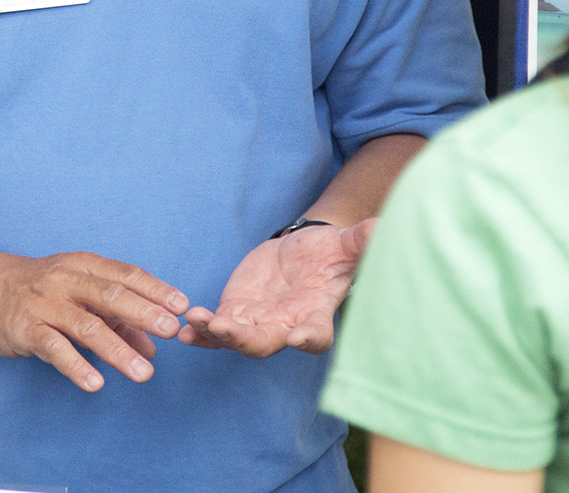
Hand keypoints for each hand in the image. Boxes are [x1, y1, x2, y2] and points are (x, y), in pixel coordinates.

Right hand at [0, 250, 188, 392]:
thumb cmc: (41, 290)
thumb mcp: (80, 295)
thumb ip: (118, 320)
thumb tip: (153, 346)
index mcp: (84, 266)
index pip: (125, 275)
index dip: (155, 289)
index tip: (182, 306)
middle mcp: (65, 280)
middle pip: (111, 296)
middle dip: (144, 313)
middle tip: (174, 331)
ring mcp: (44, 304)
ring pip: (87, 326)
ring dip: (118, 350)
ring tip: (144, 373)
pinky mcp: (25, 328)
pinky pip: (54, 349)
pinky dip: (76, 366)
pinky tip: (96, 383)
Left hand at [179, 219, 374, 357]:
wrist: (303, 252)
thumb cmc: (330, 251)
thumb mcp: (347, 243)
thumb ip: (363, 240)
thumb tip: (384, 226)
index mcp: (316, 313)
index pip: (316, 334)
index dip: (308, 338)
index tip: (298, 337)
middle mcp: (286, 326)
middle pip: (266, 342)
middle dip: (245, 339)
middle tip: (226, 329)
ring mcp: (258, 323)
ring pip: (236, 338)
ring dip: (216, 333)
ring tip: (197, 321)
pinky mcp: (236, 313)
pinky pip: (216, 330)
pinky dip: (201, 331)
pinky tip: (184, 330)